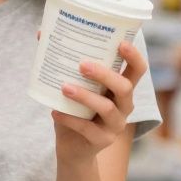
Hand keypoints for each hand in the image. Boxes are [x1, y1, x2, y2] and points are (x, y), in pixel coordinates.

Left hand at [51, 41, 147, 157]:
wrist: (72, 148)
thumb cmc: (74, 110)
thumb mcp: (72, 85)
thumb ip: (63, 64)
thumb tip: (42, 33)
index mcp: (120, 88)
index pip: (137, 70)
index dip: (134, 56)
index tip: (121, 43)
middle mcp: (124, 106)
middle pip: (125, 87)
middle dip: (105, 74)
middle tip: (82, 64)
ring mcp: (115, 125)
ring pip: (107, 108)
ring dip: (85, 96)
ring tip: (64, 87)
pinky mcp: (102, 141)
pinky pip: (88, 129)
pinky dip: (70, 119)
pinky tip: (54, 112)